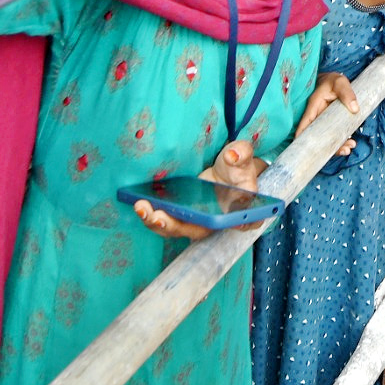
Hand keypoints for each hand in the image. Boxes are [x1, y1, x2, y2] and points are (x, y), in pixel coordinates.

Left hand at [133, 141, 266, 239]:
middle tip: (158, 217)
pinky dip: (152, 214)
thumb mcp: (241, 156)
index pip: (246, 222)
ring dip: (157, 222)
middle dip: (174, 225)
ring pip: (177, 228)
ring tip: (141, 208)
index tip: (217, 221)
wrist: (223, 171)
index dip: (235, 224)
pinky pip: (166, 219)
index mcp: (239, 209)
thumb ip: (241, 153)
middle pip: (198, 230)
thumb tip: (232, 156)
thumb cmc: (236, 167)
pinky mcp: (181, 215)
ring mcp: (196, 220)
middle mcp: (216, 221)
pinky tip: (139, 203)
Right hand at [296, 72, 358, 155]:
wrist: (334, 81)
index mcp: (314, 106)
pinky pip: (333, 135)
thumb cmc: (334, 81)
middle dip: (328, 147)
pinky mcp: (330, 123)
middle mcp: (316, 116)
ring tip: (350, 147)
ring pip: (326, 138)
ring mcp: (323, 121)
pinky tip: (351, 142)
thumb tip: (354, 109)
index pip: (305, 123)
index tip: (306, 149)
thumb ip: (347, 93)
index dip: (302, 137)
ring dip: (337, 146)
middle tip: (344, 150)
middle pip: (317, 136)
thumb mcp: (340, 82)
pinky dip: (341, 141)